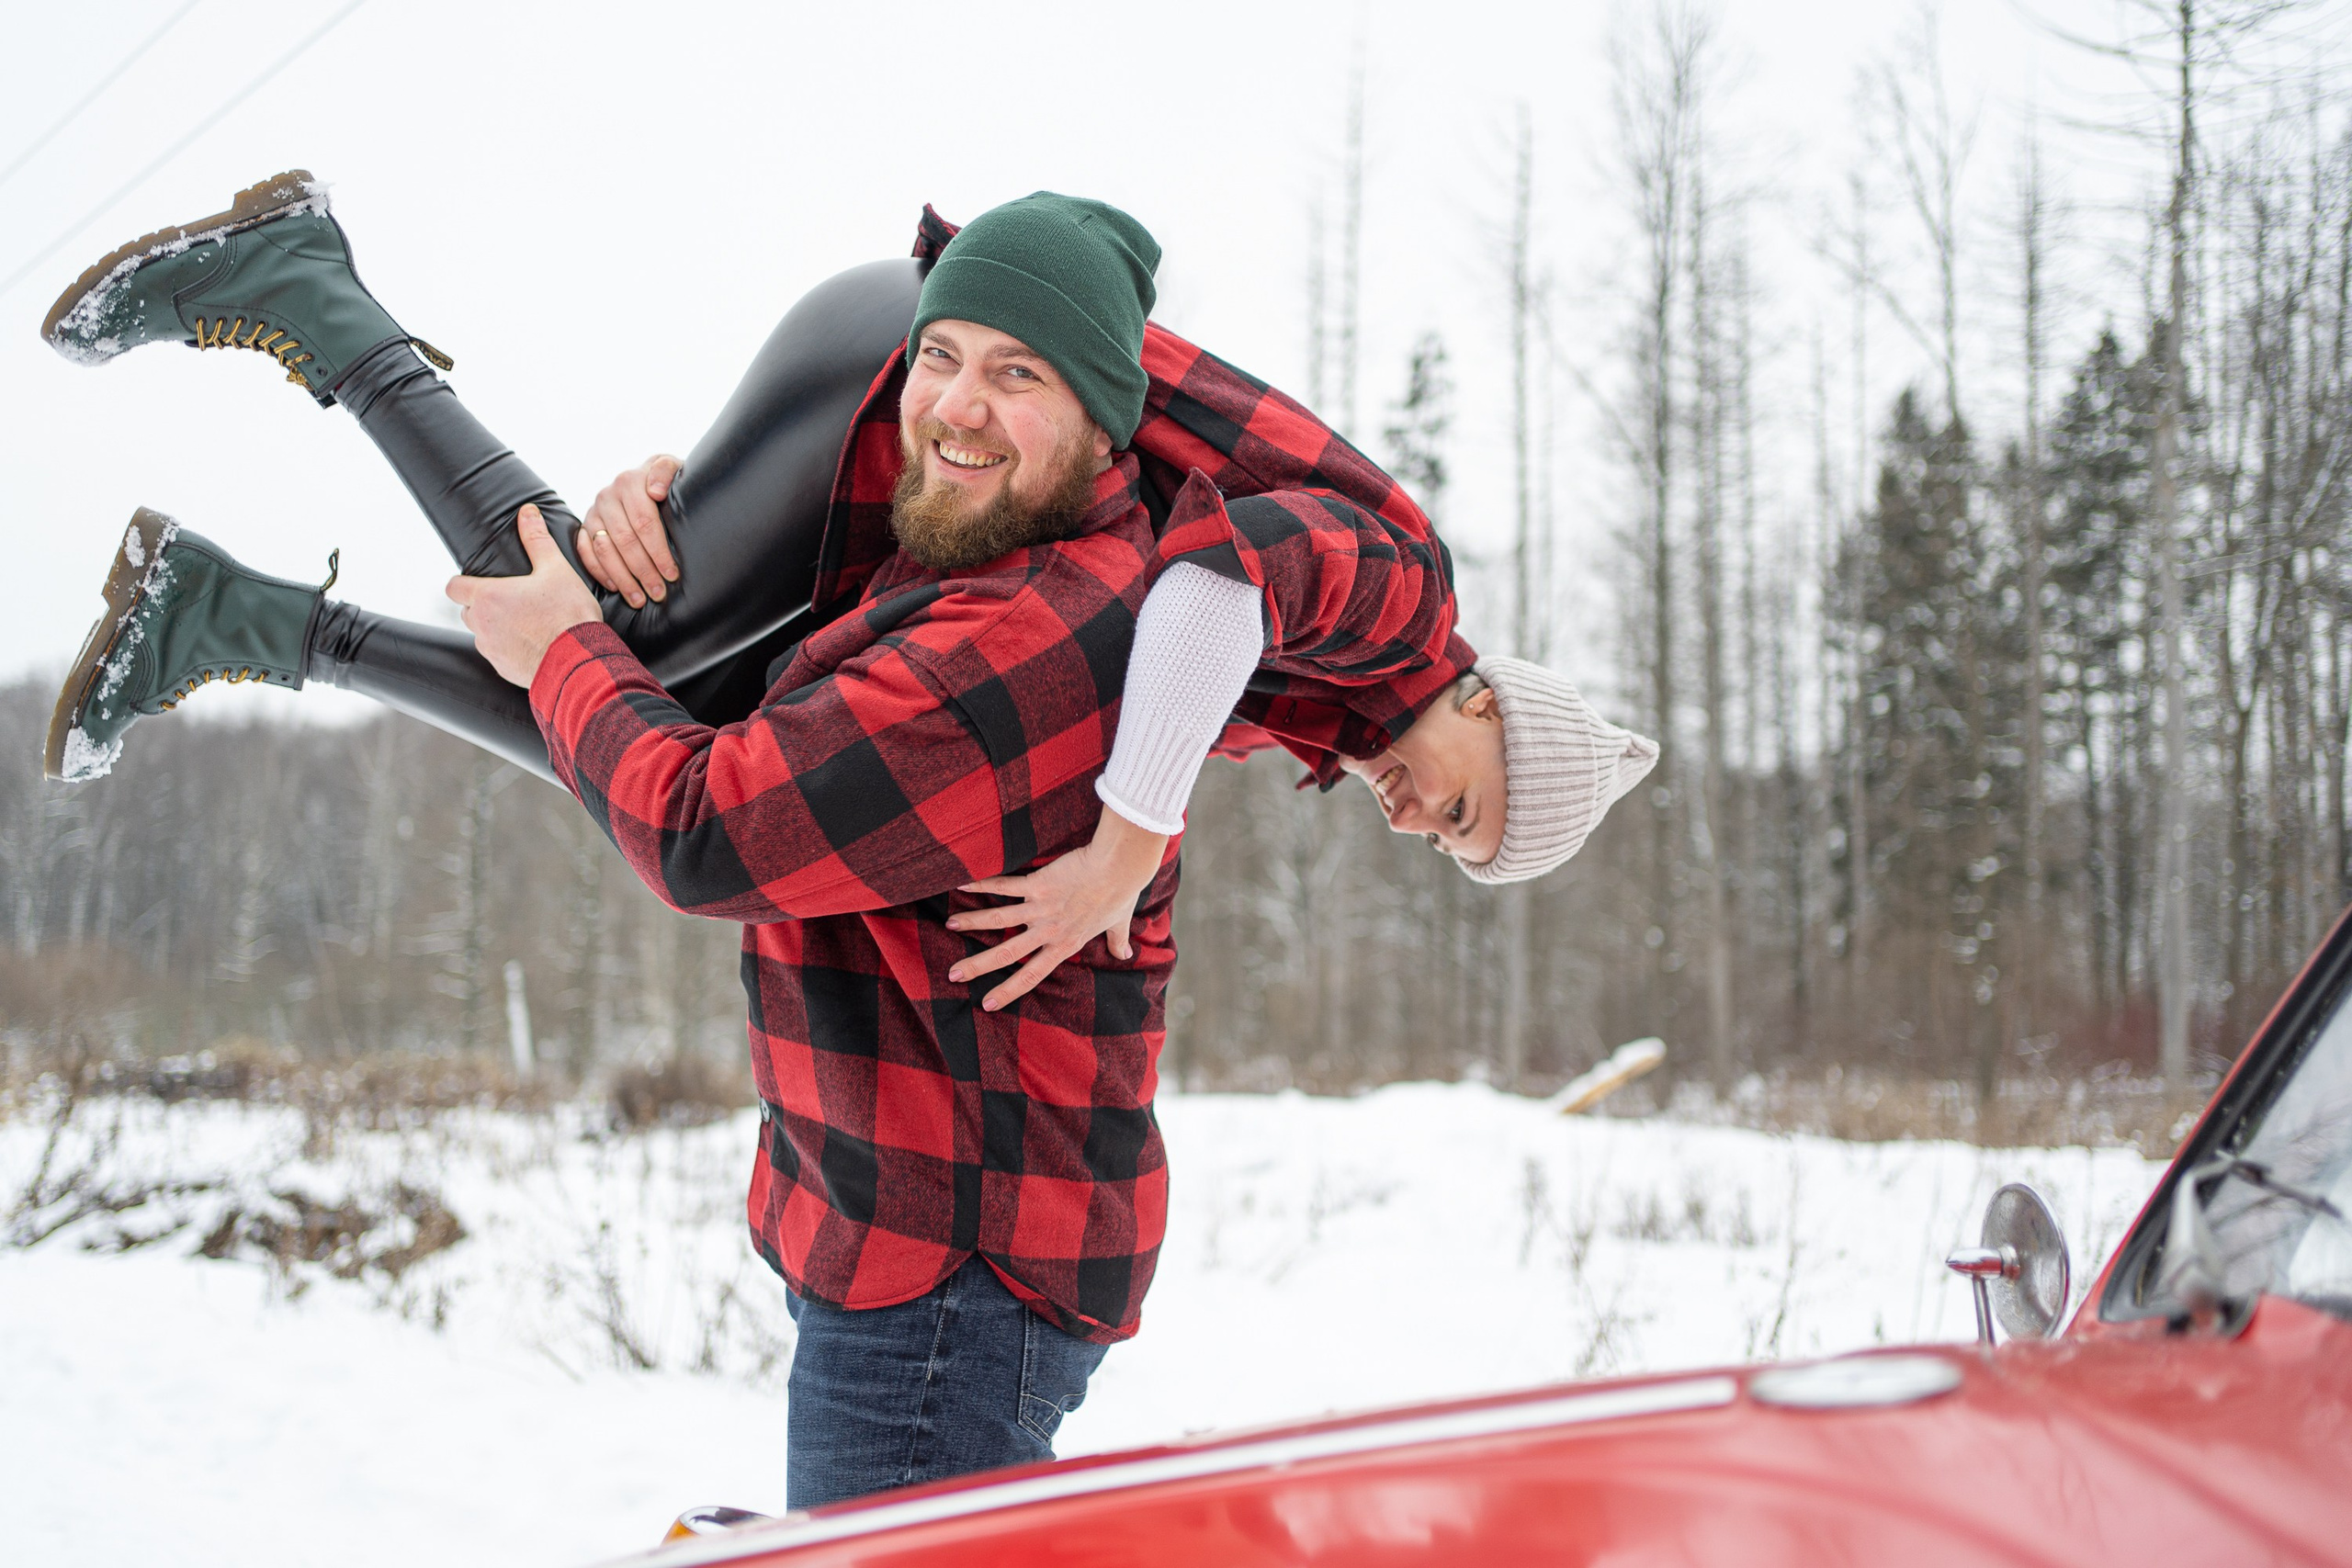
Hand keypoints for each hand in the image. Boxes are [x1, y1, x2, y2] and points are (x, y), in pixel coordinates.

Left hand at [447, 504, 602, 685]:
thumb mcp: (555, 569)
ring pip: (483, 634)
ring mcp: (491, 650)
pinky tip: (535, 644)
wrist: (580, 660)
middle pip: (468, 611)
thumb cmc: (567, 614)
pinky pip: (499, 656)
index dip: (464, 583)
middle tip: (513, 601)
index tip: (479, 582)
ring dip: (497, 628)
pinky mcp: (504, 670)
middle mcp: (481, 625)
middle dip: (483, 605)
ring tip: (527, 624)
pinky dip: (511, 649)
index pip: (454, 587)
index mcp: (487, 597)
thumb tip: (528, 512)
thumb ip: (537, 540)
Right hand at [579, 455, 681, 607]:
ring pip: (604, 550)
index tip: (671, 574)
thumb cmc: (666, 480)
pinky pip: (585, 552)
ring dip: (622, 578)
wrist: (645, 476)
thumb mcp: (672, 467)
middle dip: (643, 571)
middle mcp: (607, 496)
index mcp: (630, 482)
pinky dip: (599, 571)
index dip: (658, 551)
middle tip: (658, 593)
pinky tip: (615, 587)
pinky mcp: (585, 525)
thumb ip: (666, 472)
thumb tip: (655, 491)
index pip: (644, 523)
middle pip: (625, 541)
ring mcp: (594, 511)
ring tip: (639, 599)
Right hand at [945, 804, 1169, 1010]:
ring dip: (972, 922)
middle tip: (953, 975)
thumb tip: (1126, 955)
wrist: (1119, 867)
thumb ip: (1117, 942)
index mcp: (1065, 944)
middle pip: (1006, 954)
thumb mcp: (1118, 924)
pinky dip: (983, 884)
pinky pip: (1005, 885)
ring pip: (998, 919)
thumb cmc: (1120, 894)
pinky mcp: (1038, 884)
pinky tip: (962, 883)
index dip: (1009, 991)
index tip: (988, 1004)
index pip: (1032, 975)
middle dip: (977, 966)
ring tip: (949, 924)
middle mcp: (1049, 931)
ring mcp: (1041, 908)